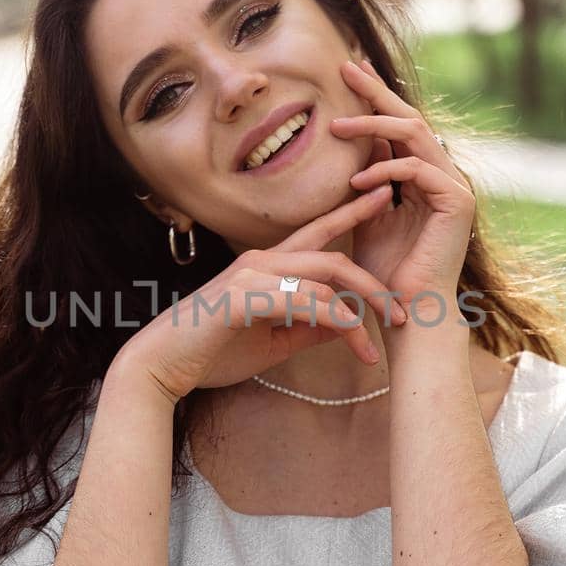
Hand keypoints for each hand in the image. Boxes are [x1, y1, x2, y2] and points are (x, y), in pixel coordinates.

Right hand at [115, 183, 411, 403]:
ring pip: (324, 276)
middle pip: (333, 256)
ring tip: (386, 336)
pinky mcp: (244, 297)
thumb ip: (308, 329)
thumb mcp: (273, 342)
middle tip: (404, 308)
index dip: (353, 213)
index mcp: (267, 266)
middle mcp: (261, 261)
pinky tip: (357, 343)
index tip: (386, 198)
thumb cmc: (211, 353)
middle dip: (374, 280)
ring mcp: (251, 276)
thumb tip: (346, 326)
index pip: (318, 233)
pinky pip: (305, 301)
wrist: (161, 367)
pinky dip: (337, 322)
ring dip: (361, 306)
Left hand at [330, 59, 474, 308]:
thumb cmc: (384, 273)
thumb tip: (349, 144)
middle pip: (409, 118)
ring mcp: (455, 186)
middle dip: (375, 92)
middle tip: (345, 67)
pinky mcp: (458, 202)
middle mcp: (444, 175)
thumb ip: (364, 180)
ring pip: (414, 134)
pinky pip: (417, 169)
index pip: (399, 126)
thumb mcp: (365, 215)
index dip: (374, 98)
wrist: (409, 313)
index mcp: (426, 176)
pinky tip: (355, 182)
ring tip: (337, 127)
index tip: (348, 73)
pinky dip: (384, 170)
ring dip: (372, 126)